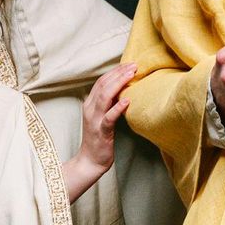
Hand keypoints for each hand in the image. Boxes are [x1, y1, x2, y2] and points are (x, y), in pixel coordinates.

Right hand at [63, 63, 135, 200]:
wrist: (91, 161)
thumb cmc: (99, 139)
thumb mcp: (103, 117)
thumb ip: (109, 104)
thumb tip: (123, 91)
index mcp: (90, 104)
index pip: (101, 82)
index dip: (114, 71)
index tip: (128, 64)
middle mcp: (90, 109)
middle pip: (103, 85)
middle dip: (118, 73)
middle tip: (134, 65)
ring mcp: (95, 120)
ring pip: (105, 97)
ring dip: (119, 84)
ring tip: (132, 75)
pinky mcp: (101, 132)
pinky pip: (109, 118)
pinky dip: (117, 108)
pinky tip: (127, 100)